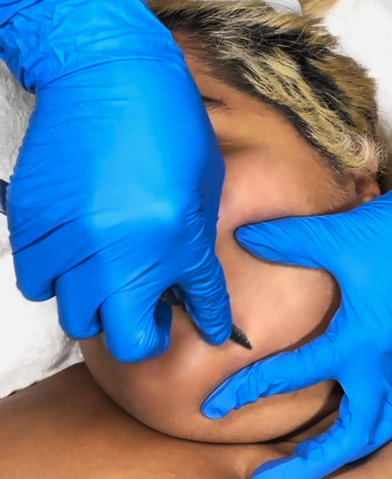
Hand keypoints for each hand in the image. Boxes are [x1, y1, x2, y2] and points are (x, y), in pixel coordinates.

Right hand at [1, 0, 231, 360]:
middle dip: (139, 331)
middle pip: (121, 338)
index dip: (207, 323)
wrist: (110, 76)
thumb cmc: (171, 128)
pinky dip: (57, 279)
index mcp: (175, 243)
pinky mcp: (34, 226)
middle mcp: (121, 255)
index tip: (207, 328)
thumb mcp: (204, 189)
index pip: (199, 308)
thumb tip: (190, 286)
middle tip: (146, 306)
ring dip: (96, 305)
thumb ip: (196, 247)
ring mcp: (71, 244)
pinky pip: (36, 282)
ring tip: (108, 276)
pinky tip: (75, 255)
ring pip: (75, 315)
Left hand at [202, 159, 391, 478]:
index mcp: (361, 340)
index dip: (249, 388)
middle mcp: (381, 360)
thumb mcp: (334, 236)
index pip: (296, 373)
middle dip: (310, 465)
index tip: (215, 405)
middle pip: (353, 436)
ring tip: (308, 461)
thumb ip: (285, 240)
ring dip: (345, 451)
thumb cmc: (391, 232)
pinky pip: (391, 403)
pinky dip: (371, 422)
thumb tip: (243, 236)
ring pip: (378, 426)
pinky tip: (353, 419)